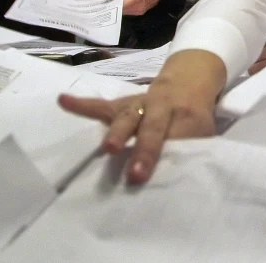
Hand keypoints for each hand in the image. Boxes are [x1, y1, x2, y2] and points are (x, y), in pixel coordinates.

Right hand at [58, 49, 226, 184]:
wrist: (187, 85)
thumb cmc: (192, 119)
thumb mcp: (202, 132)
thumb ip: (191, 150)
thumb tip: (178, 180)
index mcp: (186, 116)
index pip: (180, 137)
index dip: (173, 156)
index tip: (162, 178)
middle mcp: (161, 107)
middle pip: (153, 127)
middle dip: (144, 150)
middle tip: (135, 175)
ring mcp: (139, 104)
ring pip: (127, 116)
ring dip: (117, 133)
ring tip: (108, 149)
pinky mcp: (121, 105)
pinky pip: (100, 105)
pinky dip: (82, 105)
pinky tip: (63, 101)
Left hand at [109, 0, 163, 15]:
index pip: (120, 4)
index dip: (111, 3)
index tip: (103, 0)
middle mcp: (137, 7)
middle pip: (121, 9)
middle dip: (113, 5)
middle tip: (105, 0)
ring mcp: (139, 11)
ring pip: (125, 12)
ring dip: (118, 7)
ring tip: (111, 1)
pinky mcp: (141, 12)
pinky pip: (129, 12)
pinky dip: (124, 8)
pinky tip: (120, 3)